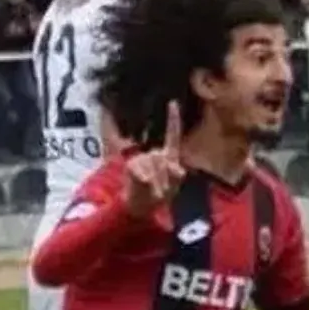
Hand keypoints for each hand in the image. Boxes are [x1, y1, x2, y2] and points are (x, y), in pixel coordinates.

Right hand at [122, 101, 185, 216]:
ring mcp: (143, 159)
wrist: (140, 206)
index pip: (173, 135)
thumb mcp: (175, 187)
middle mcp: (156, 154)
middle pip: (163, 160)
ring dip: (156, 184)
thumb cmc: (158, 196)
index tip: (173, 103)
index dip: (173, 119)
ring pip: (153, 167)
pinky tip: (143, 186)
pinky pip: (142, 172)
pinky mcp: (132, 165)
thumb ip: (176, 175)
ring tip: (152, 191)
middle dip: (165, 179)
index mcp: (169, 156)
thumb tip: (172, 166)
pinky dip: (145, 183)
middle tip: (162, 191)